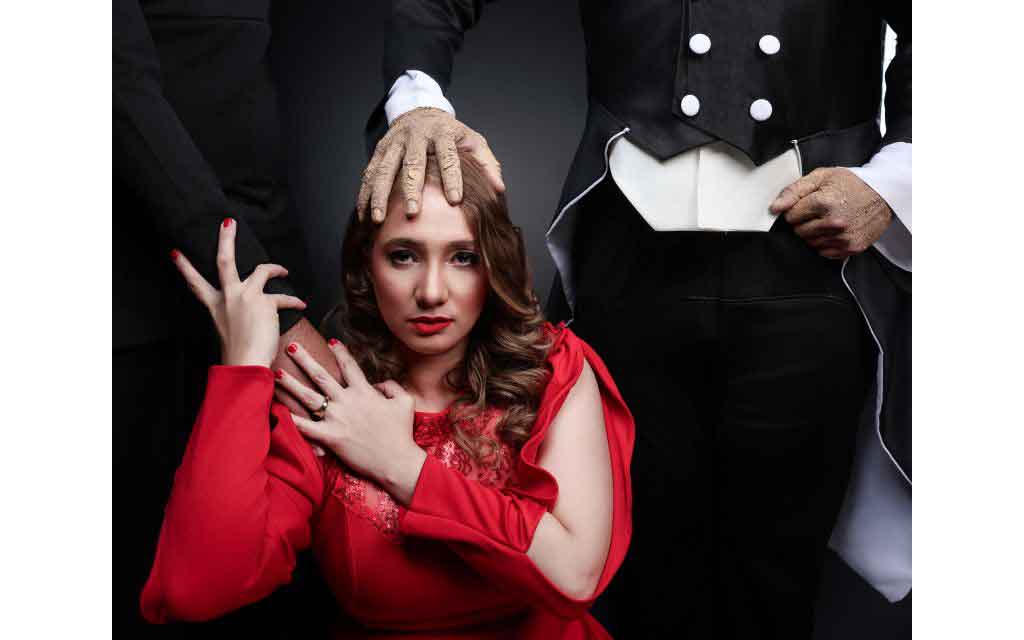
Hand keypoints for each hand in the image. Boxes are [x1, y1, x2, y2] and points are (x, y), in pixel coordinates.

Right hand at [171, 218, 305, 366]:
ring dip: (276, 268)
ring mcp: (246, 296)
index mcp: (216, 307)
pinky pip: (283, 297)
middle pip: (224, 261)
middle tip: (228, 222)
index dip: (185, 268)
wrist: (246, 364)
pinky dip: (294, 301)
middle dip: (226, 239)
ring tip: (283, 272)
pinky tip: (301, 305)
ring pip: (262, 270)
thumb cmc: (239, 354)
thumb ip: (236, 317)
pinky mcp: (265, 302)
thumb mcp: (230, 332)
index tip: (175, 253)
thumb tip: (249, 313)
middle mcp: (228, 297)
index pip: (196, 284)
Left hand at [275, 340, 426, 503]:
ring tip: (277, 373)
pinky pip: (305, 427)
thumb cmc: (402, 433)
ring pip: (308, 396)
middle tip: (291, 346)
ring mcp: (337, 419)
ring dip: (291, 383)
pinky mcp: (330, 437)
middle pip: (321, 376)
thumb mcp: (405, 402)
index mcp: (364, 391)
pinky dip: (291, 419)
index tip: (330, 340)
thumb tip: (378, 383)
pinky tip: (277, 410)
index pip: (349, 365)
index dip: (339, 351)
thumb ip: (391, 386)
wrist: (396, 461)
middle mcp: (347, 401)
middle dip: (304, 359)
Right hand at [356, 107, 504, 221]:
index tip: (454, 200)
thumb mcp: (473, 141)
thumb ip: (487, 164)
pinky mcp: (380, 149)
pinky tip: (364, 214)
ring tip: (378, 219)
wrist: (420, 110)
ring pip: (385, 170)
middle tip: (413, 213)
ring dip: (380, 195)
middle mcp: (416, 136)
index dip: (452, 177)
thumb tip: (499, 189)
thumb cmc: (450, 132)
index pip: (448, 156)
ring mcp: (395, 142)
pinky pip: (370, 173)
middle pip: (413, 164)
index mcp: (442, 133)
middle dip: (411, 189)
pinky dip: (366, 194)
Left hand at [770, 167, 892, 258]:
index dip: (796, 210)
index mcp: (823, 202)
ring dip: (814, 234)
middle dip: (804, 222)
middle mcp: (833, 222)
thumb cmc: (851, 183)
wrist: (884, 193)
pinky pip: (825, 253)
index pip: (790, 217)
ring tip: (827, 220)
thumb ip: (794, 191)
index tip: (807, 205)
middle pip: (799, 232)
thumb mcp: (821, 177)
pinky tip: (835, 231)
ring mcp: (843, 237)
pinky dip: (826, 244)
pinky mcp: (852, 247)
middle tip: (818, 212)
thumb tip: (774, 208)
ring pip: (811, 244)